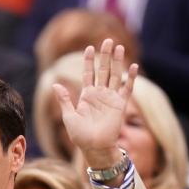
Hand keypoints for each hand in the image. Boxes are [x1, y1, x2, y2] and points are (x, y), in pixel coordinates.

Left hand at [52, 39, 137, 169]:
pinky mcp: (120, 105)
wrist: (94, 147)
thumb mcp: (69, 116)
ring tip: (118, 47)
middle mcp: (100, 94)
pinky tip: (133, 66)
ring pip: (115, 75)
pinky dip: (130, 78)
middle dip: (105, 55)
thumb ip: (64, 99)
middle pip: (103, 70)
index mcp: (87, 96)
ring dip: (117, 61)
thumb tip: (55, 84)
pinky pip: (126, 88)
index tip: (89, 48)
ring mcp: (111, 98)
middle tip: (108, 40)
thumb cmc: (80, 135)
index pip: (89, 74)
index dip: (89, 61)